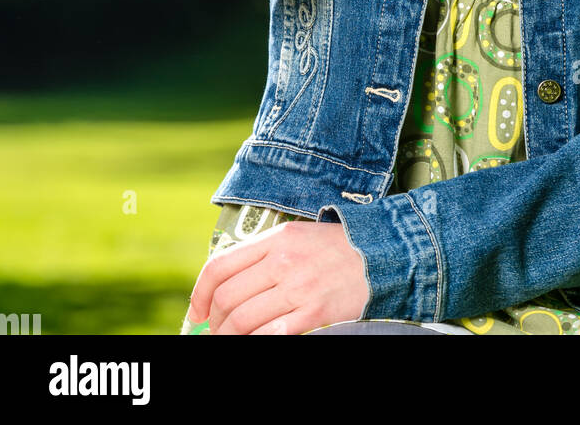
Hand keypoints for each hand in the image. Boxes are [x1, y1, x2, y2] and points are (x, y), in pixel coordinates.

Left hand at [186, 218, 369, 335]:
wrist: (382, 255)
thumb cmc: (337, 248)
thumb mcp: (298, 236)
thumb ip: (264, 254)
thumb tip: (229, 284)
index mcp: (276, 239)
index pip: (221, 266)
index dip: (200, 293)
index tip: (197, 311)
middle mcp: (283, 261)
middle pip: (228, 298)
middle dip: (214, 322)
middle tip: (214, 332)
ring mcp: (298, 288)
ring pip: (243, 321)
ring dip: (229, 337)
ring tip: (230, 341)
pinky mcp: (314, 313)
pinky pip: (271, 335)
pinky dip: (255, 342)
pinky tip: (255, 342)